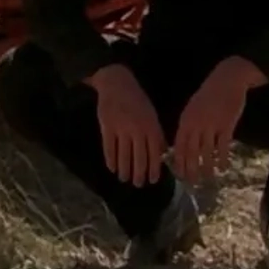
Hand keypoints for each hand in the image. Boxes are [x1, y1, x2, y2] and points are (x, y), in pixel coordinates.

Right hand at [89, 64, 165, 185]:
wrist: (118, 84)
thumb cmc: (137, 101)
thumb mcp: (152, 115)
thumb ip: (156, 134)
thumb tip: (161, 155)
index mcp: (151, 127)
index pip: (154, 153)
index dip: (153, 168)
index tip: (152, 180)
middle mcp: (137, 130)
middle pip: (139, 157)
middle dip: (139, 174)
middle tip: (138, 184)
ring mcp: (121, 129)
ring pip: (123, 156)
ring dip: (124, 170)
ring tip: (124, 178)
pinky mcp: (107, 127)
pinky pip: (109, 148)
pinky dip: (110, 160)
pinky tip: (112, 168)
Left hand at [170, 57, 261, 182]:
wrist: (227, 80)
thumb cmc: (209, 94)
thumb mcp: (193, 108)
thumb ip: (188, 126)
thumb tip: (182, 146)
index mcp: (186, 120)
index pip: (179, 145)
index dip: (179, 162)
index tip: (179, 175)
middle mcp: (196, 124)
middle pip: (191, 152)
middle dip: (190, 169)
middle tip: (191, 182)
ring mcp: (211, 125)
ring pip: (207, 152)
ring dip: (207, 167)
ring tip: (208, 177)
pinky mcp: (226, 125)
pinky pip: (223, 146)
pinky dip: (222, 158)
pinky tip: (223, 167)